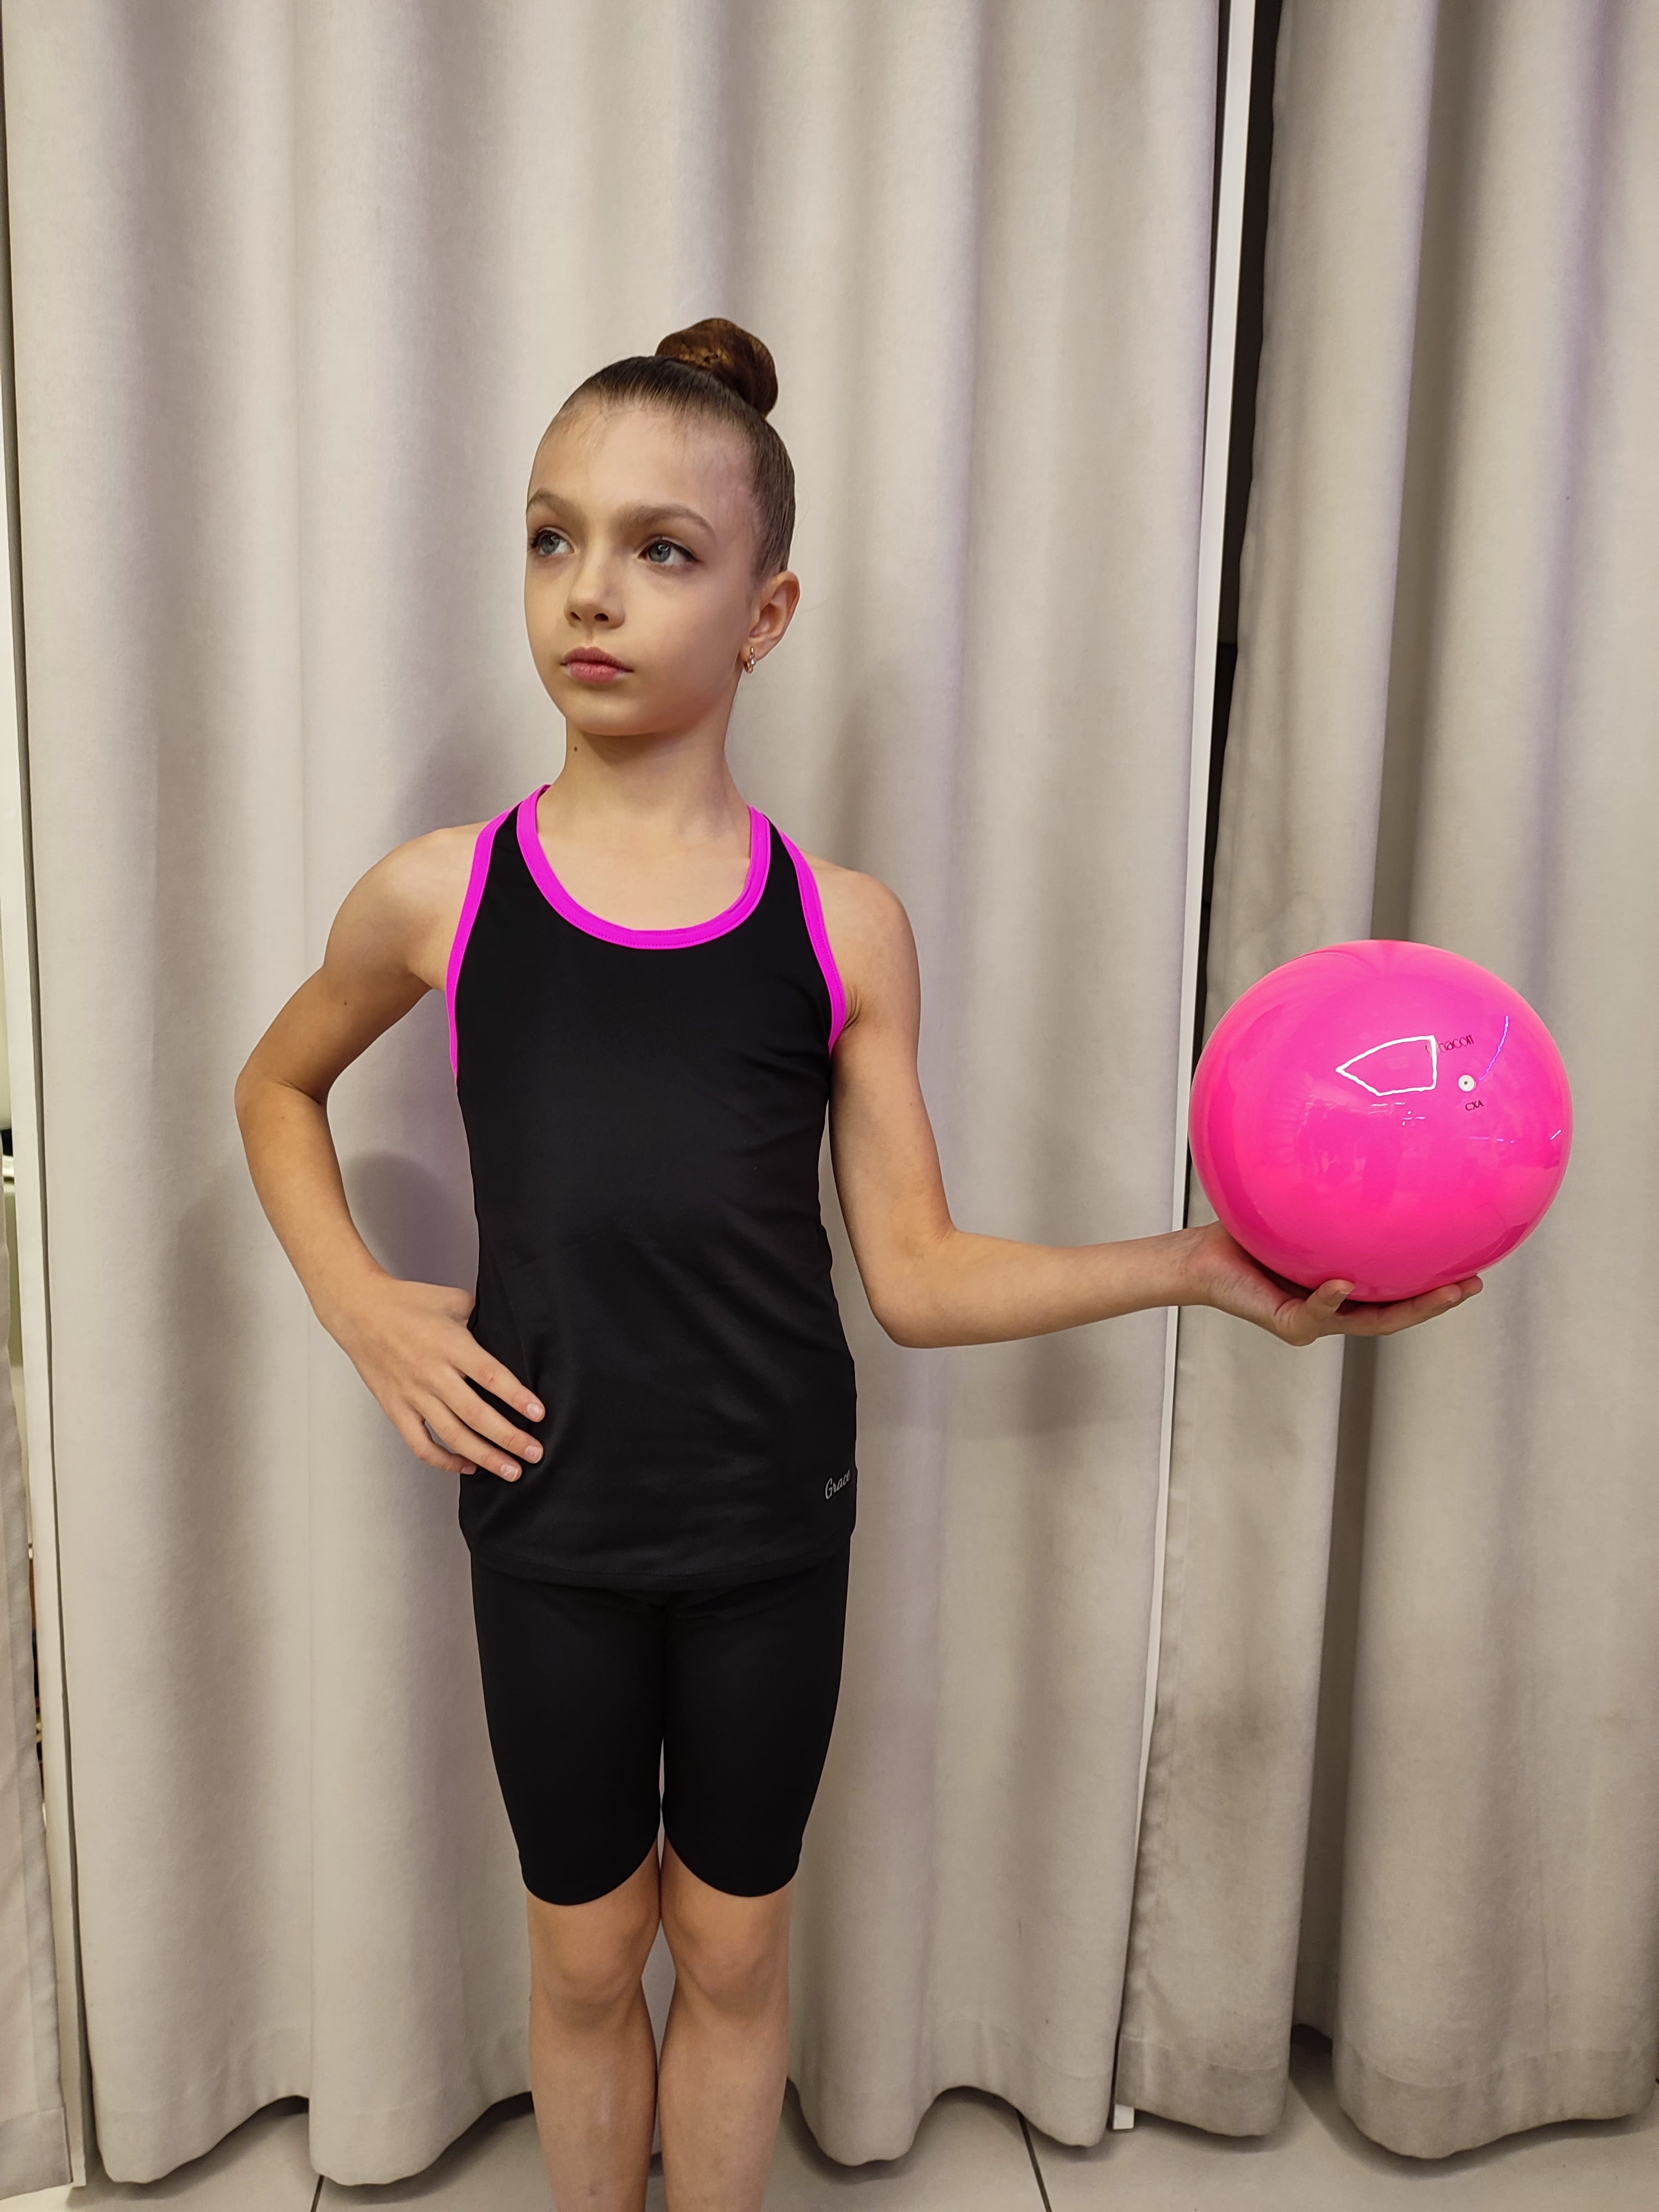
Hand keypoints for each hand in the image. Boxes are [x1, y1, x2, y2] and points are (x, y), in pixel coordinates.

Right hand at [326, 1273, 544, 1478]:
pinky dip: (445, 1461)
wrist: (359, 1310)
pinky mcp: (396, 1409)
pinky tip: (468, 1466)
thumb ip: (484, 1317)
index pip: (490, 1376)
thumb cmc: (407, 1302)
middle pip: (476, 1414)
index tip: (539, 1413)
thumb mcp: (454, 1300)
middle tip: (534, 1453)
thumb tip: (511, 1332)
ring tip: (511, 1471)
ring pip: (452, 1436)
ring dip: (485, 1457)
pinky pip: (421, 1444)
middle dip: (509, 1438)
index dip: (517, 1397)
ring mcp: (412, 1395)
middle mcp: (432, 1374)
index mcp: (450, 1345)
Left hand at [1182, 1220, 1482, 1346]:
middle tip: (1473, 1283)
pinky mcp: (1288, 1324)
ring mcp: (1315, 1319)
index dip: (1435, 1281)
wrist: (1203, 1256)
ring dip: (1408, 1309)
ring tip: (1441, 1292)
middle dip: (1438, 1301)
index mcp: (1346, 1283)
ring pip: (1370, 1323)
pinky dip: (1329, 1299)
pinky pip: (1314, 1313)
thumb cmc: (1248, 1230)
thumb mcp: (1298, 1205)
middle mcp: (1337, 1306)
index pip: (1399, 1287)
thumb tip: (1364, 1140)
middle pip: (1398, 1312)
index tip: (1473, 1263)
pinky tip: (1343, 1283)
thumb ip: (1330, 1191)